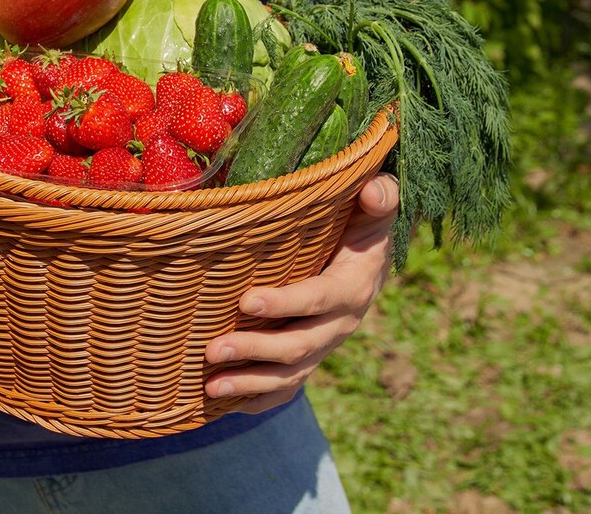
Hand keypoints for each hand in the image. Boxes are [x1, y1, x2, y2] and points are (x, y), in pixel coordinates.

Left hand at [203, 172, 399, 413]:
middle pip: (298, 346)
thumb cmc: (362, 225)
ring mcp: (323, 347)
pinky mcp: (309, 358)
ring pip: (290, 375)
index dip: (285, 303)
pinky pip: (286, 388)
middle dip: (255, 352)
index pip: (318, 299)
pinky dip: (257, 399)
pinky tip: (224, 404)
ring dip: (249, 383)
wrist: (369, 261)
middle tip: (213, 350)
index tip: (246, 301)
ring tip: (210, 387)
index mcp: (352, 288)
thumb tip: (372, 187)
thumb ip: (380, 197)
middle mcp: (339, 326)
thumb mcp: (375, 208)